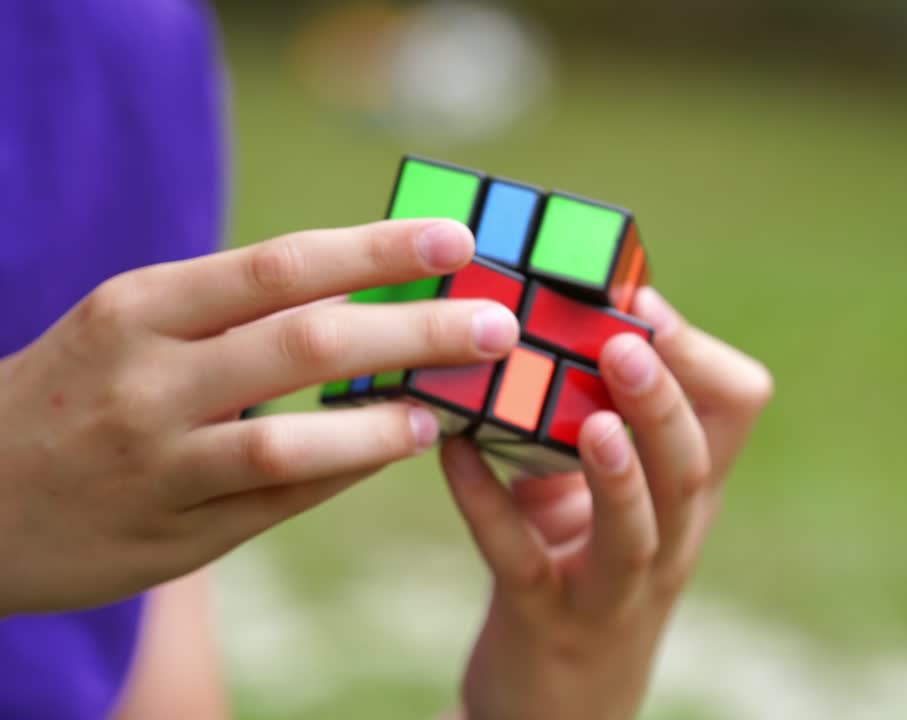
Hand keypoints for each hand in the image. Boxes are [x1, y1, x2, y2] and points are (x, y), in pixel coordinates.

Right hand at [0, 219, 519, 614]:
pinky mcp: (174, 533)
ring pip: (295, 439)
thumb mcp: (134, 326)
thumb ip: (237, 314)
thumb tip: (367, 297)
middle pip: (309, 342)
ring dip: (385, 425)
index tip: (456, 240)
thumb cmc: (77, 391)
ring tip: (442, 410)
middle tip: (499, 326)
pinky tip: (388, 451)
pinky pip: (280, 500)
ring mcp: (160, 464)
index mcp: (144, 306)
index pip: (283, 264)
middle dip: (418, 331)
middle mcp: (149, 380)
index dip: (379, 251)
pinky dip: (343, 471)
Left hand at [442, 287, 772, 719]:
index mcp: (686, 493)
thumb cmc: (583, 573)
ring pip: (635, 534)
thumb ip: (587, 417)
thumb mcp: (606, 496)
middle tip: (629, 344)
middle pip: (689, 471)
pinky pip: (521, 561)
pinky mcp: (544, 620)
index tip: (644, 302)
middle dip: (663, 405)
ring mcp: (609, 589)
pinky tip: (455, 453)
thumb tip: (544, 313)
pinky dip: (488, 504)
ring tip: (596, 422)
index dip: (697, 356)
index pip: (733, 413)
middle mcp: (666, 540)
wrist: (560, 707)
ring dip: (618, 475)